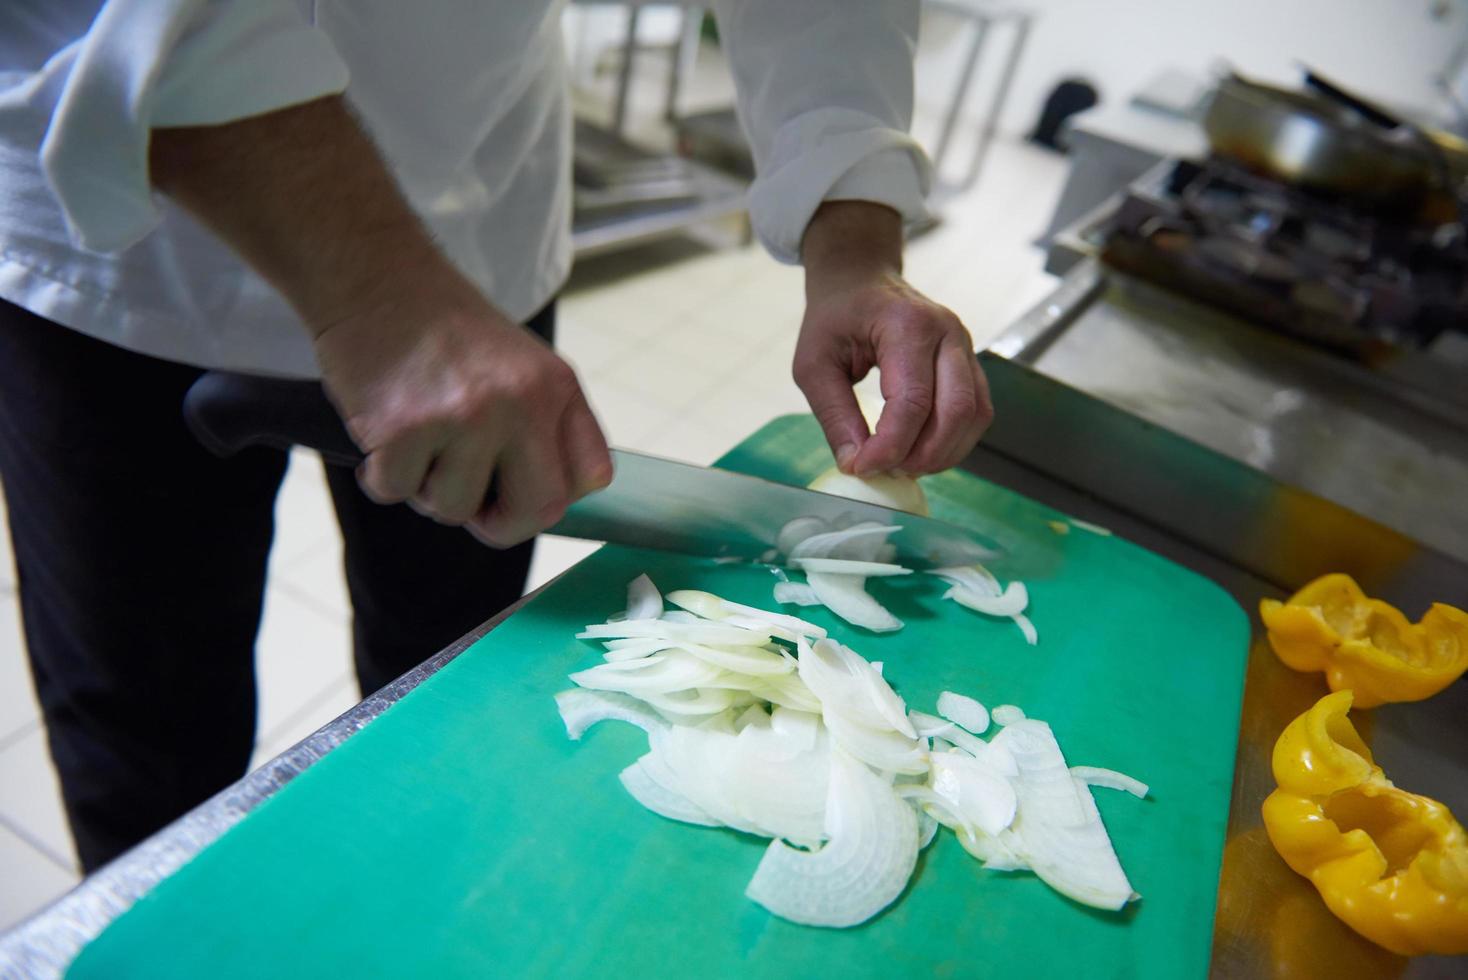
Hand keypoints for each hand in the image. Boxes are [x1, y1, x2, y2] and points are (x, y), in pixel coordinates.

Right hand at [150, 97, 610, 545]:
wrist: (377, 276)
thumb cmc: (444, 328)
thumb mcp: (522, 365)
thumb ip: (543, 427)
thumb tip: (551, 503)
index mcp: (556, 388)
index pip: (591, 477)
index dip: (551, 498)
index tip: (521, 494)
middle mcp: (520, 403)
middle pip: (538, 511)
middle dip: (500, 523)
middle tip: (471, 504)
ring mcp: (464, 417)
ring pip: (454, 509)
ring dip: (428, 489)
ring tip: (419, 439)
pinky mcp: (404, 428)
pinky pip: (396, 491)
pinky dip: (382, 474)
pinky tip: (384, 434)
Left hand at [794, 202, 992, 476]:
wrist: (860, 279)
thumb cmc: (835, 317)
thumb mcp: (813, 364)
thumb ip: (834, 416)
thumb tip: (856, 465)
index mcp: (907, 325)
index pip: (912, 402)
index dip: (890, 447)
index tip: (862, 468)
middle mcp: (947, 332)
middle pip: (956, 411)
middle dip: (923, 455)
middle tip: (887, 471)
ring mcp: (965, 345)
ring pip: (974, 415)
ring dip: (943, 453)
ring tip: (903, 465)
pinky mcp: (970, 362)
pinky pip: (977, 411)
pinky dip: (954, 441)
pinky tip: (922, 451)